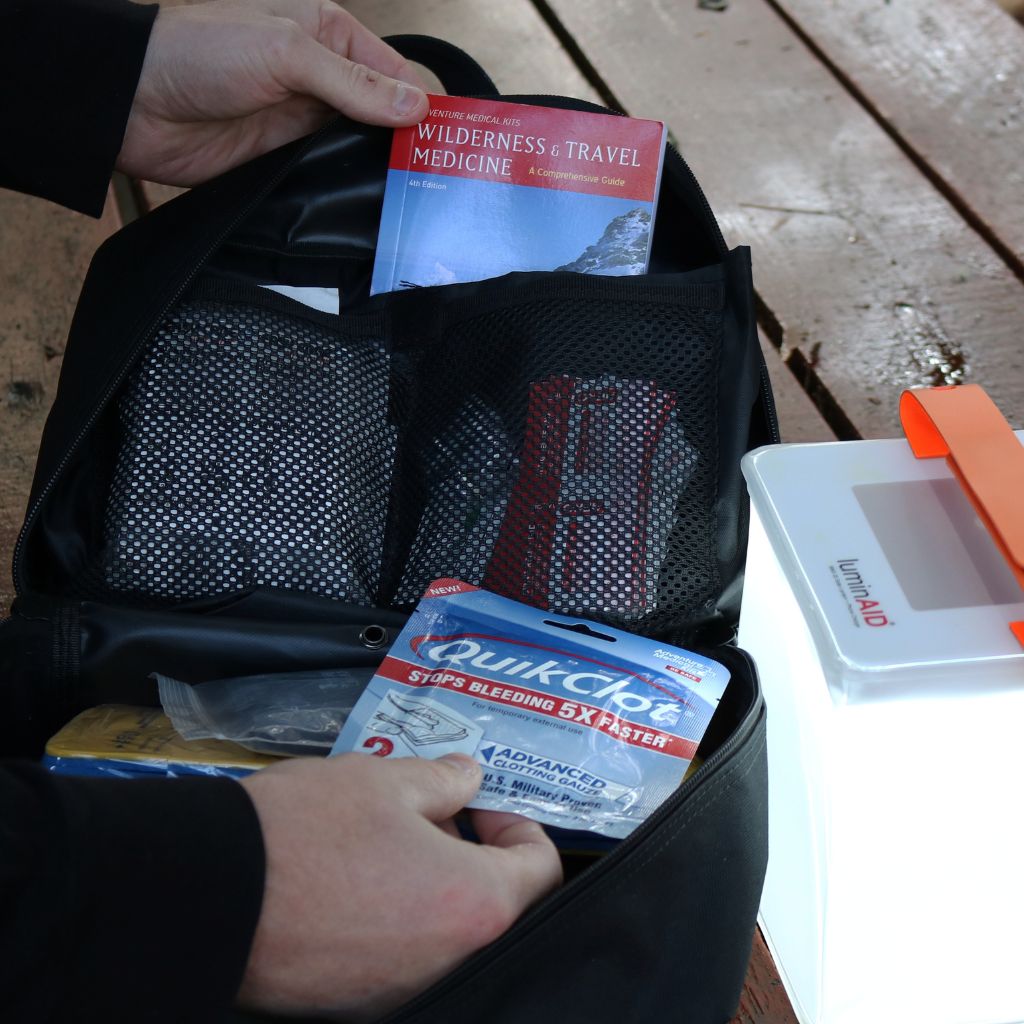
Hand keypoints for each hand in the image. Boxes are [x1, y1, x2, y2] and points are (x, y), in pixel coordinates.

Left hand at [116, 0, 429, 186]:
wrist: (135, 102)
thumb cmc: (199, 52)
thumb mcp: (286, 54)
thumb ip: (352, 85)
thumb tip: (412, 108)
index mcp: (327, 32)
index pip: (393, 72)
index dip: (422, 104)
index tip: (448, 140)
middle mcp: (321, 77)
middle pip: (383, 113)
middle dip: (409, 140)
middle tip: (439, 175)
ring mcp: (305, 121)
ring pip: (361, 147)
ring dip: (382, 167)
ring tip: (416, 194)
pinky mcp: (287, 160)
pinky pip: (331, 174)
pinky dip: (351, 187)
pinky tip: (372, 202)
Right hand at [237, 753, 562, 1020]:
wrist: (209, 896)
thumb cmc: (304, 832)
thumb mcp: (384, 779)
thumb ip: (444, 779)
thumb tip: (470, 777)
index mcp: (474, 904)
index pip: (540, 870)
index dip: (519, 826)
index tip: (481, 804)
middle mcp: (448, 961)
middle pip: (495, 905)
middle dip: (474, 852)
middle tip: (434, 813)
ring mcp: (403, 991)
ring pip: (446, 932)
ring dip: (435, 883)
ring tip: (388, 838)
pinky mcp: (358, 1005)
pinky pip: (403, 957)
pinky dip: (399, 917)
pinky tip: (357, 878)